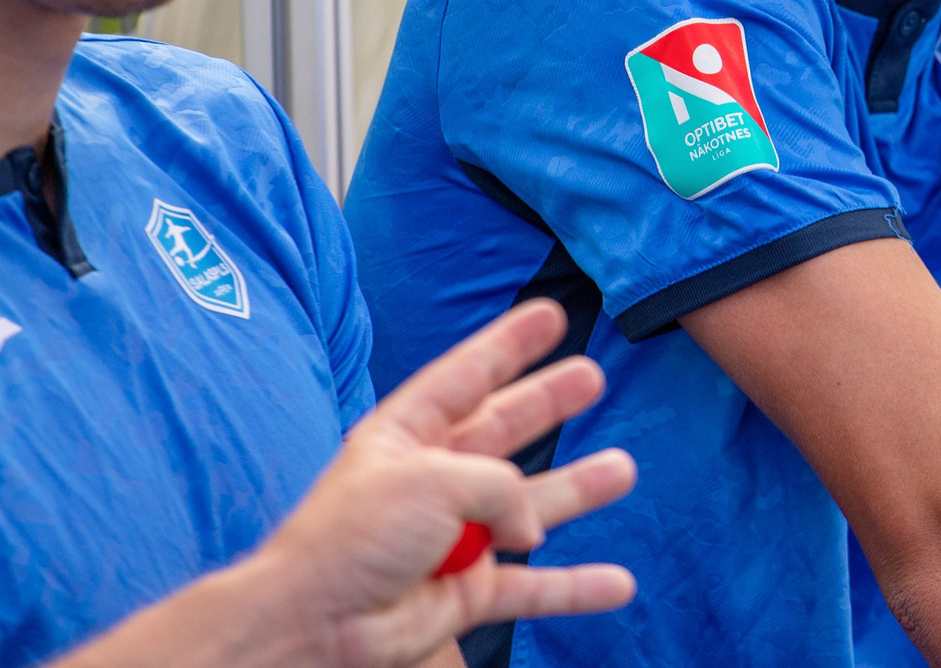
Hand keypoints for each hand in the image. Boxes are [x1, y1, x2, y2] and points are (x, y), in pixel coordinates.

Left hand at [241, 298, 636, 666]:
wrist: (317, 627)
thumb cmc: (353, 540)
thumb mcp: (433, 479)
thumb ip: (501, 486)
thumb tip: (530, 528)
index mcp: (407, 436)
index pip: (466, 376)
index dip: (510, 344)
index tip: (550, 314)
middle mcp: (433, 482)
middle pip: (504, 430)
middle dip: (548, 403)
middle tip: (591, 376)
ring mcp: (453, 539)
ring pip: (531, 507)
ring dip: (577, 489)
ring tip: (623, 470)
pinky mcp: (466, 593)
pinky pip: (533, 588)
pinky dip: (575, 588)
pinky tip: (617, 583)